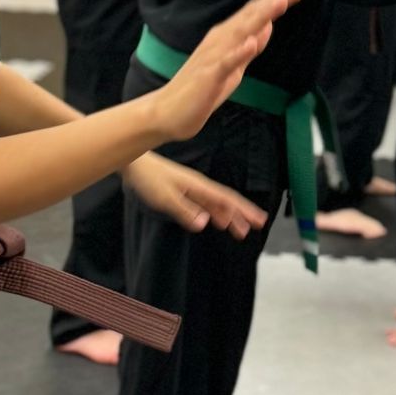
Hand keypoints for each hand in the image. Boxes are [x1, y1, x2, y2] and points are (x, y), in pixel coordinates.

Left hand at [125, 153, 267, 239]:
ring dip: (230, 216)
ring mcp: (193, 189)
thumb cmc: (149, 178)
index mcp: (199, 186)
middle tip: (258, 226)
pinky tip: (218, 221)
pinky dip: (215, 213)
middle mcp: (200, 186)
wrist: (136, 164)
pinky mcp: (185, 191)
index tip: (259, 220)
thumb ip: (184, 210)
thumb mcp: (164, 197)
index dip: (244, 210)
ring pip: (218, 204)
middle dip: (243, 214)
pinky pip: (206, 204)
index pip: (227, 199)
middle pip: (227, 201)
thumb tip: (204, 224)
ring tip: (241, 230)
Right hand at [147, 0, 300, 141]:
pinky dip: (239, 52)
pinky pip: (225, 62)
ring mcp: (214, 57)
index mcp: (227, 38)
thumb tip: (267, 27)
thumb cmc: (202, 90)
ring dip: (260, 16)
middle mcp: (220, 41)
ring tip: (280, 1)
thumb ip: (249, 49)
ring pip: (240, 32)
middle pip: (250, 16)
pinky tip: (252, 43)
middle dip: (274, 0)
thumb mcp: (234, 68)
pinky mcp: (208, 76)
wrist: (168, 112)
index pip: (254, 14)